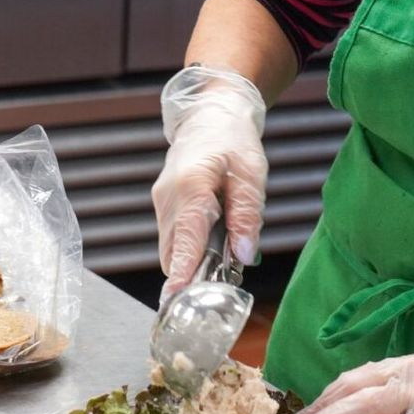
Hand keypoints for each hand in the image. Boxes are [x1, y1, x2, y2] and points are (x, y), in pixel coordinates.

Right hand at [151, 65, 267, 302]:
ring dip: (192, 262)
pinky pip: (173, 238)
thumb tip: (244, 256)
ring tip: (224, 262)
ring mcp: (162, 203)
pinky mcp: (164, 207)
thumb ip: (247, 215)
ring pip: (171, 248)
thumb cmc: (233, 141)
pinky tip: (214, 243)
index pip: (185, 238)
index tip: (177, 299)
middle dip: (192, 275)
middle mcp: (168, 198)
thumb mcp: (251, 174)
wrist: (211, 115)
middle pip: (173, 252)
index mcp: (191, 187)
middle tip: (221, 287)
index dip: (182, 271)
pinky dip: (189, 249)